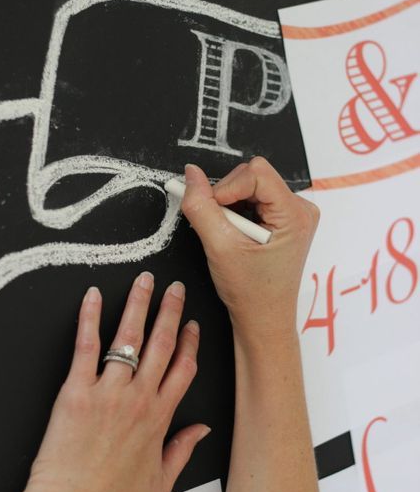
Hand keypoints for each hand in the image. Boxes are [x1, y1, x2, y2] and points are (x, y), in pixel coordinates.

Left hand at [0, 275, 209, 491]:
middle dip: (171, 311)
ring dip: (139, 305)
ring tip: (145, 281)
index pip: (182, 368)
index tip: (191, 324)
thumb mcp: (159, 481)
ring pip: (130, 338)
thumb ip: (184, 449)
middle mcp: (139, 398)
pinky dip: (90, 317)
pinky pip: (87, 346)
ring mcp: (109, 391)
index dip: (190, 342)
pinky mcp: (78, 390)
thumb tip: (202, 429)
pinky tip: (93, 296)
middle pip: (162, 344)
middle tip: (175, 288)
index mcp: (160, 417)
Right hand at [181, 158, 319, 342]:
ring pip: (250, 185)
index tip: (214, 211)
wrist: (263, 319)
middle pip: (253, 175)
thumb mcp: (219, 247)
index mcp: (295, 214)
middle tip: (222, 230)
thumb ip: (201, 207)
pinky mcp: (283, 218)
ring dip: (231, 206)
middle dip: (228, 197)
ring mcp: (293, 213)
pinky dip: (237, 211)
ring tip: (231, 236)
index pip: (256, 172)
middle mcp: (300, 209)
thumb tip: (191, 175)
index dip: (227, 187)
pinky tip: (237, 234)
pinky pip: (253, 197)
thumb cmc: (251, 292)